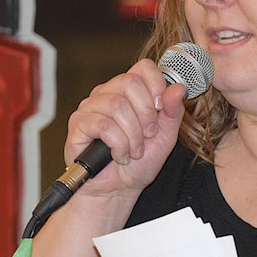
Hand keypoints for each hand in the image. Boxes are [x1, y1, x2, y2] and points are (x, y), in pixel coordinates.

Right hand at [64, 58, 186, 197]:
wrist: (118, 189)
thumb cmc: (139, 163)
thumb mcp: (165, 137)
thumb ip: (173, 112)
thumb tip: (178, 88)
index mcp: (130, 91)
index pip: (143, 67)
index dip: (156, 84)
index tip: (161, 108)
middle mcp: (108, 93)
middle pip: (129, 82)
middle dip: (146, 113)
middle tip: (148, 135)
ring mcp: (91, 106)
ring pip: (117, 105)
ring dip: (132, 135)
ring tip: (134, 151)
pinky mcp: (78, 123)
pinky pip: (102, 125)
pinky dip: (118, 144)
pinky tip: (119, 154)